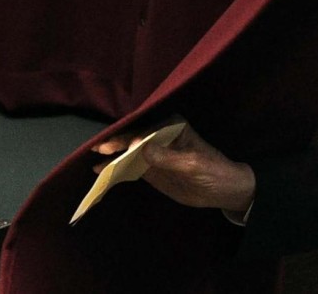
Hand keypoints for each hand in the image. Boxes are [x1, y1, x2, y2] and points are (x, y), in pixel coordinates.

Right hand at [91, 120, 255, 212]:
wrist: (224, 191)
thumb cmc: (214, 171)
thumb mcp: (192, 164)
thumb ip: (167, 157)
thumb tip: (140, 146)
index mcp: (172, 127)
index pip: (147, 130)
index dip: (132, 138)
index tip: (120, 147)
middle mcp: (160, 136)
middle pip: (134, 138)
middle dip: (115, 143)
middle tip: (97, 147)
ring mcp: (154, 152)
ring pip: (129, 153)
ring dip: (112, 157)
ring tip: (93, 160)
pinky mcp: (152, 169)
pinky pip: (132, 168)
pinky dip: (118, 170)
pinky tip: (103, 172)